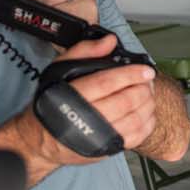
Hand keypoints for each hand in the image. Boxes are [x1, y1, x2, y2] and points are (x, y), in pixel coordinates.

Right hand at [17, 35, 157, 170]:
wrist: (41, 138)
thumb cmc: (52, 102)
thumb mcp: (59, 70)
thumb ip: (84, 52)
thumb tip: (109, 41)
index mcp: (72, 96)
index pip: (107, 82)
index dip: (131, 74)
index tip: (146, 70)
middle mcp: (85, 119)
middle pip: (125, 101)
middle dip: (143, 89)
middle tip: (147, 81)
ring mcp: (98, 137)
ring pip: (134, 120)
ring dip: (148, 105)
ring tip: (148, 93)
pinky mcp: (106, 148)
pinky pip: (136, 138)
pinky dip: (147, 123)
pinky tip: (147, 111)